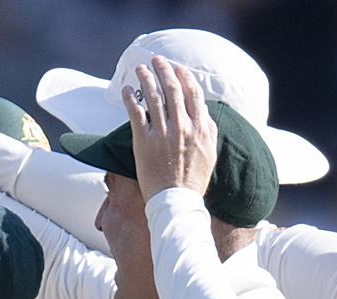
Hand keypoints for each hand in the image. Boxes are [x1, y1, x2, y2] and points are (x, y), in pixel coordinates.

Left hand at [123, 55, 217, 199]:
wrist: (177, 201)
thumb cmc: (194, 180)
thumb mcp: (210, 152)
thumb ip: (209, 130)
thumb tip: (205, 112)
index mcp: (201, 128)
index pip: (193, 94)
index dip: (184, 77)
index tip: (178, 68)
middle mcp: (183, 127)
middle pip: (173, 89)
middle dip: (164, 70)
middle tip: (156, 60)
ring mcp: (163, 133)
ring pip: (154, 97)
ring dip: (146, 79)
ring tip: (140, 69)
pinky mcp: (144, 141)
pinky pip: (136, 113)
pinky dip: (130, 98)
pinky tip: (126, 90)